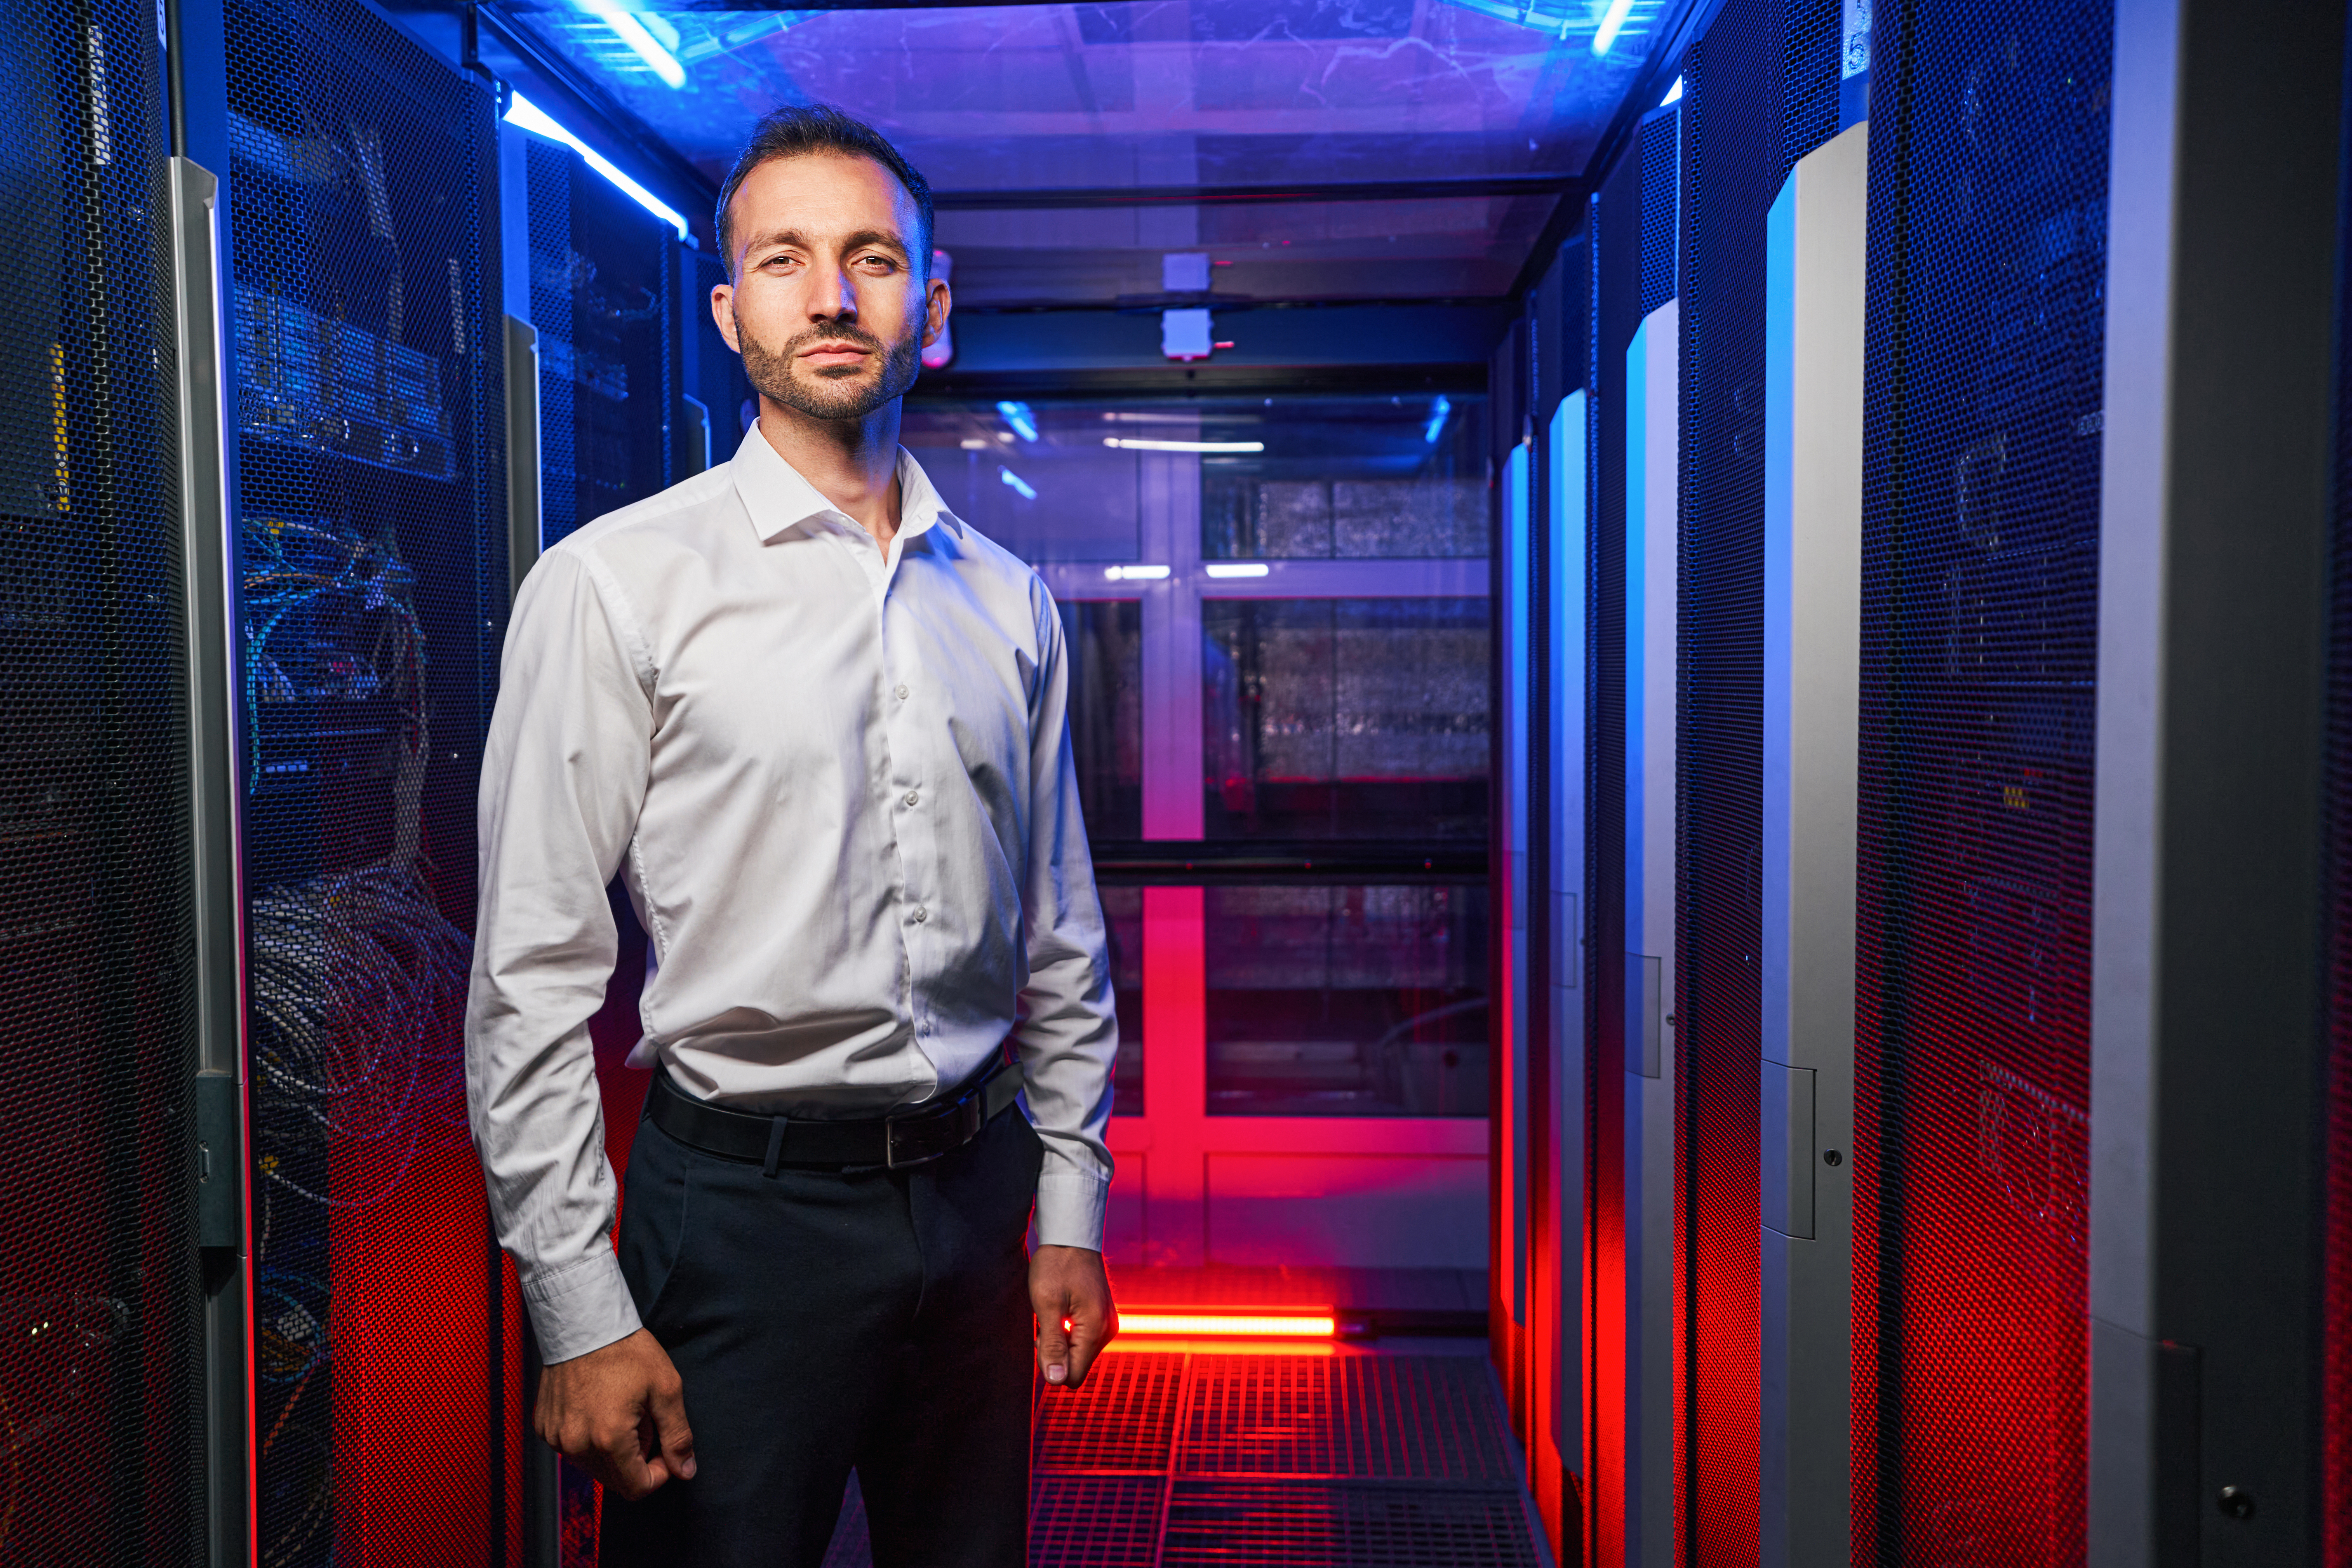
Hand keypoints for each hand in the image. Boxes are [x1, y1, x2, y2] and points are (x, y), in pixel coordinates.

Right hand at [535, 1328, 697, 1499]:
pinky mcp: (545, 1427)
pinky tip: (600, 1408)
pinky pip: (573, 1449)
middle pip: (615, 1481)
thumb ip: (678, 1435)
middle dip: (637, 1460)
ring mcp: (557, 1438)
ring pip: (594, 1467)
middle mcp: (577, 1445)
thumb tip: (686, 1471)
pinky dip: (590, 1439)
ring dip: (614, 1451)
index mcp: (608, 1439)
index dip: (659, 1473)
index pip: (637, 1488)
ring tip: (622, 1412)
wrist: (584, 1322)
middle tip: (645, 1422)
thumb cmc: (626, 1350)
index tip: (664, 1446)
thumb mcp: (666, 1389)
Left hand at [1030, 1244, 1116, 1390]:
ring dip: (1061, 1339)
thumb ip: (1052, 1345)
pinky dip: (1068, 1329)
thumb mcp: (1047, 1304)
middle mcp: (1108, 1330)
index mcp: (1096, 1330)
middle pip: (1076, 1365)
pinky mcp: (1102, 1315)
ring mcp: (1107, 1322)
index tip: (1042, 1336)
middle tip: (1045, 1321)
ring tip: (1052, 1311)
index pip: (1073, 1376)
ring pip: (1079, 1351)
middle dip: (1056, 1351)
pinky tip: (1061, 1308)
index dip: (1051, 1364)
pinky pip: (1083, 1337)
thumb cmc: (1056, 1265)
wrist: (1071, 1234)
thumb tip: (1056, 1380)